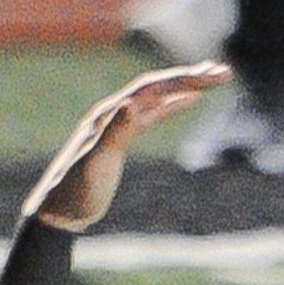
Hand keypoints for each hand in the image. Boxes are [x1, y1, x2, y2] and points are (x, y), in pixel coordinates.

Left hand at [25, 62, 229, 230]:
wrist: (58, 212)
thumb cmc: (74, 192)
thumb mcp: (95, 165)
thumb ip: (113, 134)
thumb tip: (132, 104)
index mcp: (108, 115)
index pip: (150, 89)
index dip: (181, 80)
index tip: (212, 76)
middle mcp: (112, 113)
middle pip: (156, 87)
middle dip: (190, 77)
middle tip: (225, 72)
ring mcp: (117, 125)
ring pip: (157, 97)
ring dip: (185, 86)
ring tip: (214, 77)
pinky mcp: (121, 139)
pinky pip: (153, 114)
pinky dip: (173, 104)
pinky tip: (190, 99)